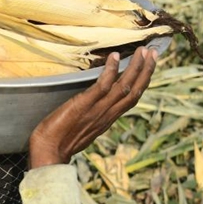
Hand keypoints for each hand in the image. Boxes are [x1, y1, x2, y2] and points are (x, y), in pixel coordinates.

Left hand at [28, 47, 157, 168]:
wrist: (49, 152)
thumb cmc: (60, 141)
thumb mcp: (83, 127)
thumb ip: (92, 116)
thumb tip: (93, 104)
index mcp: (108, 119)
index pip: (132, 98)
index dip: (142, 82)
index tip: (149, 66)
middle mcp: (107, 114)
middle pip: (134, 91)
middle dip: (146, 71)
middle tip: (153, 52)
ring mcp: (97, 110)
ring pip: (123, 87)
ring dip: (135, 67)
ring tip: (142, 51)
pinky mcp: (84, 105)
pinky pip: (102, 86)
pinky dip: (111, 71)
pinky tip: (115, 56)